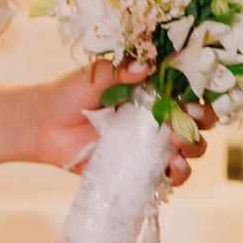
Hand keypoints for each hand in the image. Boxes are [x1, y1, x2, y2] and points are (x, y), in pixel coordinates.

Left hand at [30, 61, 216, 186]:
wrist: (42, 126)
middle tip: (186, 121)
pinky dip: (177, 174)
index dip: (198, 95)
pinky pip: (167, 175)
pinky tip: (172, 169)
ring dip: (192, 149)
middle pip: (195, 123)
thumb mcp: (93, 76)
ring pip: (187, 150)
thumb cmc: (69, 95)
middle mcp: (156, 119)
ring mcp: (149, 145)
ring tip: (177, 148)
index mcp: (151, 92)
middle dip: (200, 123)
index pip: (186, 92)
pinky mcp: (139, 169)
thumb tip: (144, 67)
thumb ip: (117, 71)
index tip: (193, 99)